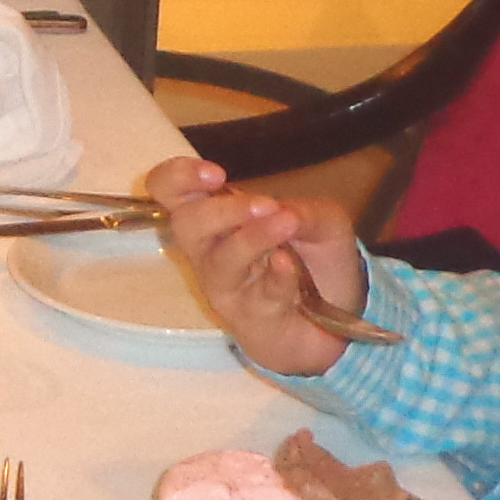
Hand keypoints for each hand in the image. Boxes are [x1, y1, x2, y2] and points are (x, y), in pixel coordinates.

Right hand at [140, 158, 362, 375]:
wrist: (330, 326)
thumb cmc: (311, 264)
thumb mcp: (322, 223)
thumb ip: (306, 211)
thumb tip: (284, 211)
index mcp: (215, 218)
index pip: (168, 191)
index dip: (177, 177)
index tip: (215, 173)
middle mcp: (208, 253)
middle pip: (185, 225)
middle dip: (221, 209)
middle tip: (265, 203)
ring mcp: (226, 289)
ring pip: (221, 263)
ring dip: (252, 238)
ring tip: (286, 223)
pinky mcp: (251, 321)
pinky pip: (260, 296)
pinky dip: (276, 277)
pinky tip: (288, 263)